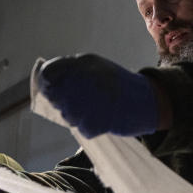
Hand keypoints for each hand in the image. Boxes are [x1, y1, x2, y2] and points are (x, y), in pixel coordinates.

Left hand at [38, 54, 157, 137]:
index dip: (46, 84)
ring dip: (76, 118)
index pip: (50, 72)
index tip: (50, 91)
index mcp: (86, 62)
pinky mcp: (106, 118)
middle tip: (76, 106)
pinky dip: (90, 129)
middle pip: (57, 97)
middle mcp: (90, 77)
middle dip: (62, 105)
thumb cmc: (117, 86)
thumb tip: (45, 86)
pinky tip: (101, 121)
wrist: (148, 99)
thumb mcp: (96, 68)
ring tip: (91, 113)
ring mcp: (98, 97)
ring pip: (68, 115)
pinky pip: (84, 129)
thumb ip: (71, 73)